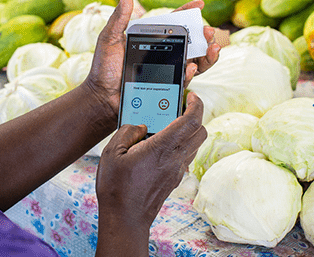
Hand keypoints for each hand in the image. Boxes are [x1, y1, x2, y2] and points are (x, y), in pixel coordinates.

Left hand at [83, 0, 219, 120]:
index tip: (200, 4)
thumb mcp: (110, 38)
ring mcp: (167, 70)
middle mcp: (163, 53)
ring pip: (194, 61)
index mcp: (152, 39)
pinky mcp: (167, 87)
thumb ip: (120, 17)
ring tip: (212, 47)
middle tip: (209, 31)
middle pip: (191, 42)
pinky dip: (192, 72)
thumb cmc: (104, 67)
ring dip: (207, 54)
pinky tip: (191, 66)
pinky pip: (184, 79)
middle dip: (204, 35)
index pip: (173, 23)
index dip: (187, 13)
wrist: (102, 97)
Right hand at [95, 93, 206, 253]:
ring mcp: (177, 170)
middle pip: (201, 131)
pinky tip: (160, 144)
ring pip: (195, 144)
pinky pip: (185, 156)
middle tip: (180, 107)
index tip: (191, 95)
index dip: (196, 104)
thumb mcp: (112, 152)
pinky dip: (180, 145)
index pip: (192, 120)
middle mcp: (175, 158)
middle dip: (196, 115)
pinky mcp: (173, 179)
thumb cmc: (117, 187)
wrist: (125, 218)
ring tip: (167, 124)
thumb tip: (140, 126)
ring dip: (189, 131)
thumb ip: (127, 131)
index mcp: (163, 147)